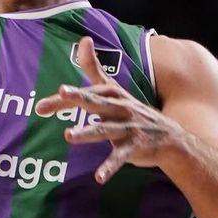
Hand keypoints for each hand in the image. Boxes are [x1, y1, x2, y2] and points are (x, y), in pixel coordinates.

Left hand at [35, 38, 188, 184]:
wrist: (170, 138)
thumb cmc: (133, 112)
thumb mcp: (114, 90)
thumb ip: (94, 69)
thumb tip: (83, 38)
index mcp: (112, 95)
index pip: (88, 93)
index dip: (68, 96)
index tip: (48, 99)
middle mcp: (120, 108)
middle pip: (96, 102)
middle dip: (79, 97)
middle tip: (61, 93)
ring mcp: (128, 128)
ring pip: (105, 129)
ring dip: (88, 132)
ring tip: (68, 136)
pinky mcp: (135, 147)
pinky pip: (120, 157)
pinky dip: (110, 167)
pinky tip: (99, 178)